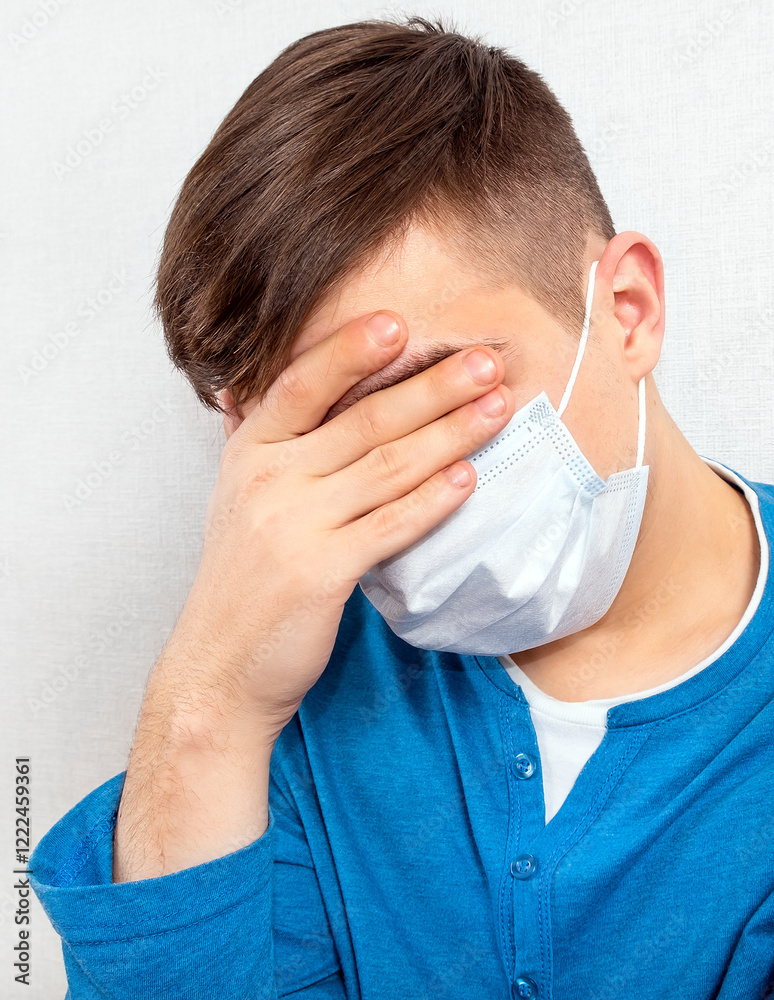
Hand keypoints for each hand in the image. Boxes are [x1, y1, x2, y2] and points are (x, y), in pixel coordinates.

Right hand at [171, 309, 514, 739]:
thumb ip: (248, 441)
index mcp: (250, 452)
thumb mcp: (233, 499)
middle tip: (486, 362)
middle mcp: (269, 478)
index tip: (401, 323)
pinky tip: (469, 478)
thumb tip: (241, 392)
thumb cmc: (239, 579)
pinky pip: (392, 525)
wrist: (219, 665)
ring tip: (497, 408)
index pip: (302, 384)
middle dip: (432, 387)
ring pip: (388, 467)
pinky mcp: (323, 572)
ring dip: (450, 434)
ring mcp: (295, 524)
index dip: (351, 349)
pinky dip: (434, 500)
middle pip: (364, 421)